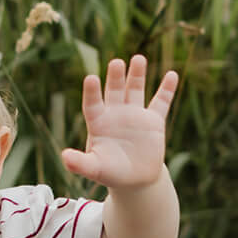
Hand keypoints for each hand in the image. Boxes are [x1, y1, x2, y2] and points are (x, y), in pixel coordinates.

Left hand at [61, 54, 177, 192]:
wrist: (135, 179)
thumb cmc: (111, 173)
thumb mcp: (94, 169)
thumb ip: (79, 163)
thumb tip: (65, 157)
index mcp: (98, 122)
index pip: (92, 104)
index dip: (92, 92)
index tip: (91, 78)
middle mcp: (115, 113)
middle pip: (114, 90)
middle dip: (115, 77)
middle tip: (116, 62)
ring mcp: (135, 115)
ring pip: (135, 90)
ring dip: (137, 75)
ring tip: (138, 58)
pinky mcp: (154, 121)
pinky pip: (161, 102)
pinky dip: (167, 89)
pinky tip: (172, 75)